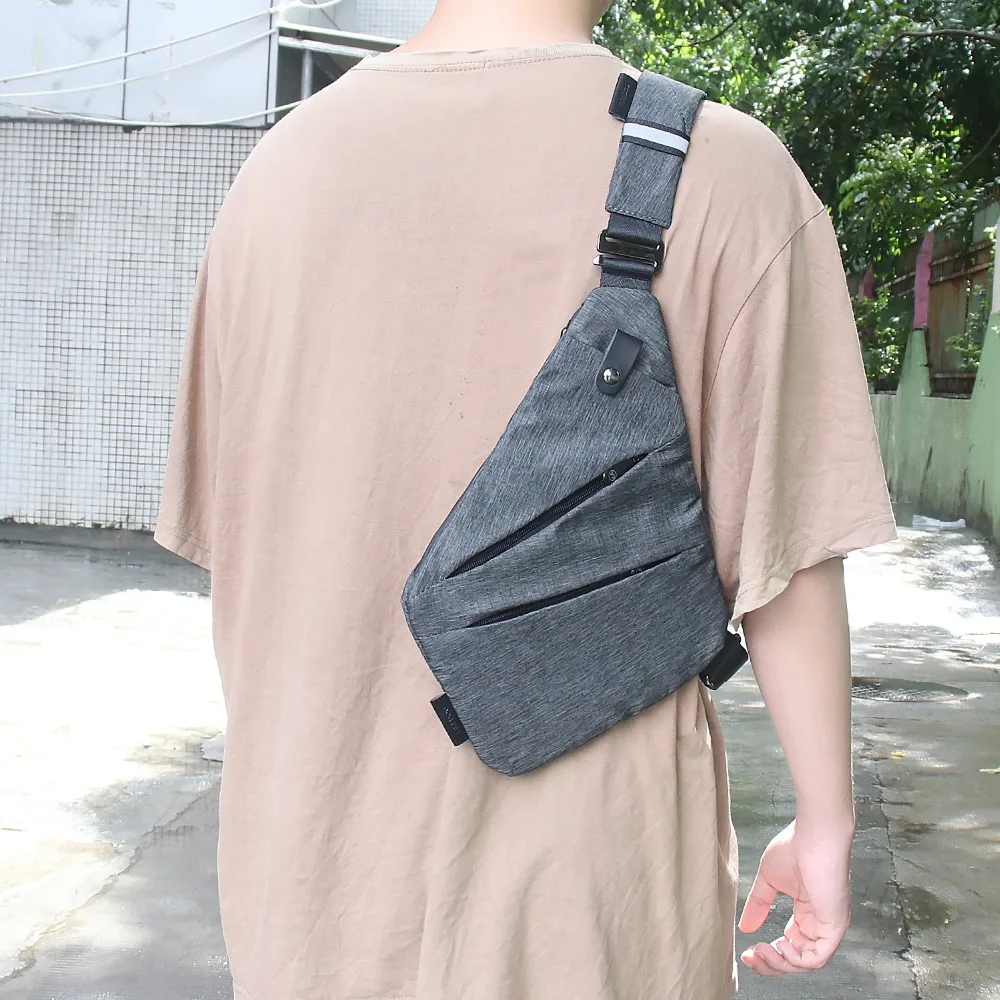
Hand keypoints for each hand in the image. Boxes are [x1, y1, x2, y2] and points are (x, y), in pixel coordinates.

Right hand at [738, 817, 852, 975]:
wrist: (814, 836)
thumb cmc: (795, 848)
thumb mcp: (769, 881)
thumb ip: (759, 905)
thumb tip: (745, 927)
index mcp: (807, 912)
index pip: (790, 945)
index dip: (769, 952)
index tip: (747, 951)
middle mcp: (819, 923)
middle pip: (796, 959)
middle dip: (771, 964)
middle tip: (750, 958)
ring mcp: (828, 926)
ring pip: (806, 963)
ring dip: (780, 963)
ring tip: (760, 952)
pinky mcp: (834, 927)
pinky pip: (817, 957)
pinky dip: (796, 959)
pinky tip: (780, 946)